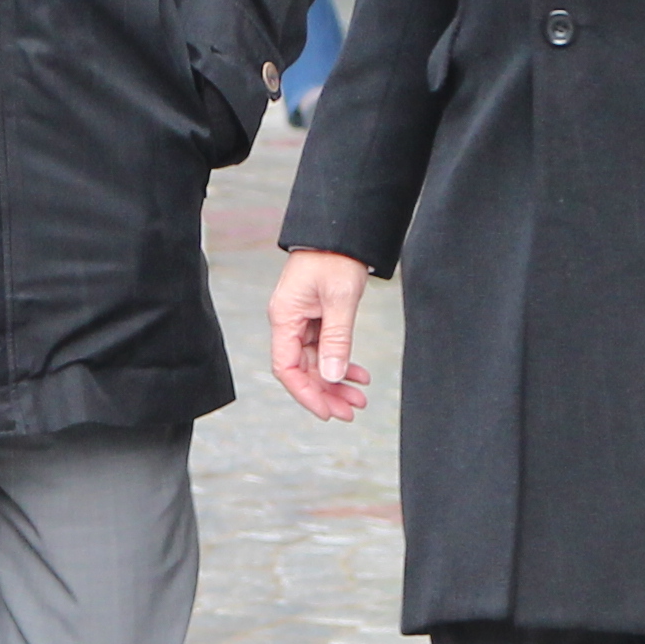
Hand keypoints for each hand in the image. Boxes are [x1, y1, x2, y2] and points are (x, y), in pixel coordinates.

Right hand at [269, 250, 375, 421]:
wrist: (339, 232)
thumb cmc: (334, 257)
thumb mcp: (340, 300)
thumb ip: (336, 340)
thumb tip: (332, 376)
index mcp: (285, 318)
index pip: (286, 368)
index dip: (306, 393)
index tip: (327, 411)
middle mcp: (289, 322)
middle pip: (302, 370)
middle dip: (326, 393)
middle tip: (351, 411)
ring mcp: (301, 320)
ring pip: (316, 362)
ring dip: (336, 381)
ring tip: (359, 398)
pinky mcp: (315, 316)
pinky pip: (325, 348)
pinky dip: (342, 363)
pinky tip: (359, 374)